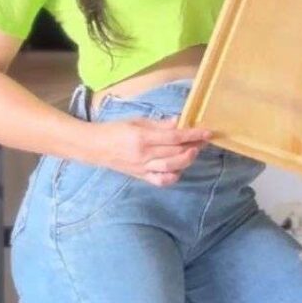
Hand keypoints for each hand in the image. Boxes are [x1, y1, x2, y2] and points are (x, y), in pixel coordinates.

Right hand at [89, 116, 211, 186]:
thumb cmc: (115, 130)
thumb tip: (179, 122)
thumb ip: (159, 124)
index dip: (193, 135)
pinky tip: (179, 168)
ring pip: (171, 168)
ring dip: (186, 160)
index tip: (207, 132)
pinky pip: (160, 181)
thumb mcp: (137, 121)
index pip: (174, 137)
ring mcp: (142, 168)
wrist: (94, 147)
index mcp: (143, 138)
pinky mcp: (140, 177)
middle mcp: (144, 155)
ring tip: (193, 151)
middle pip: (175, 153)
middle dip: (193, 147)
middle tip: (203, 140)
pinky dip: (173, 177)